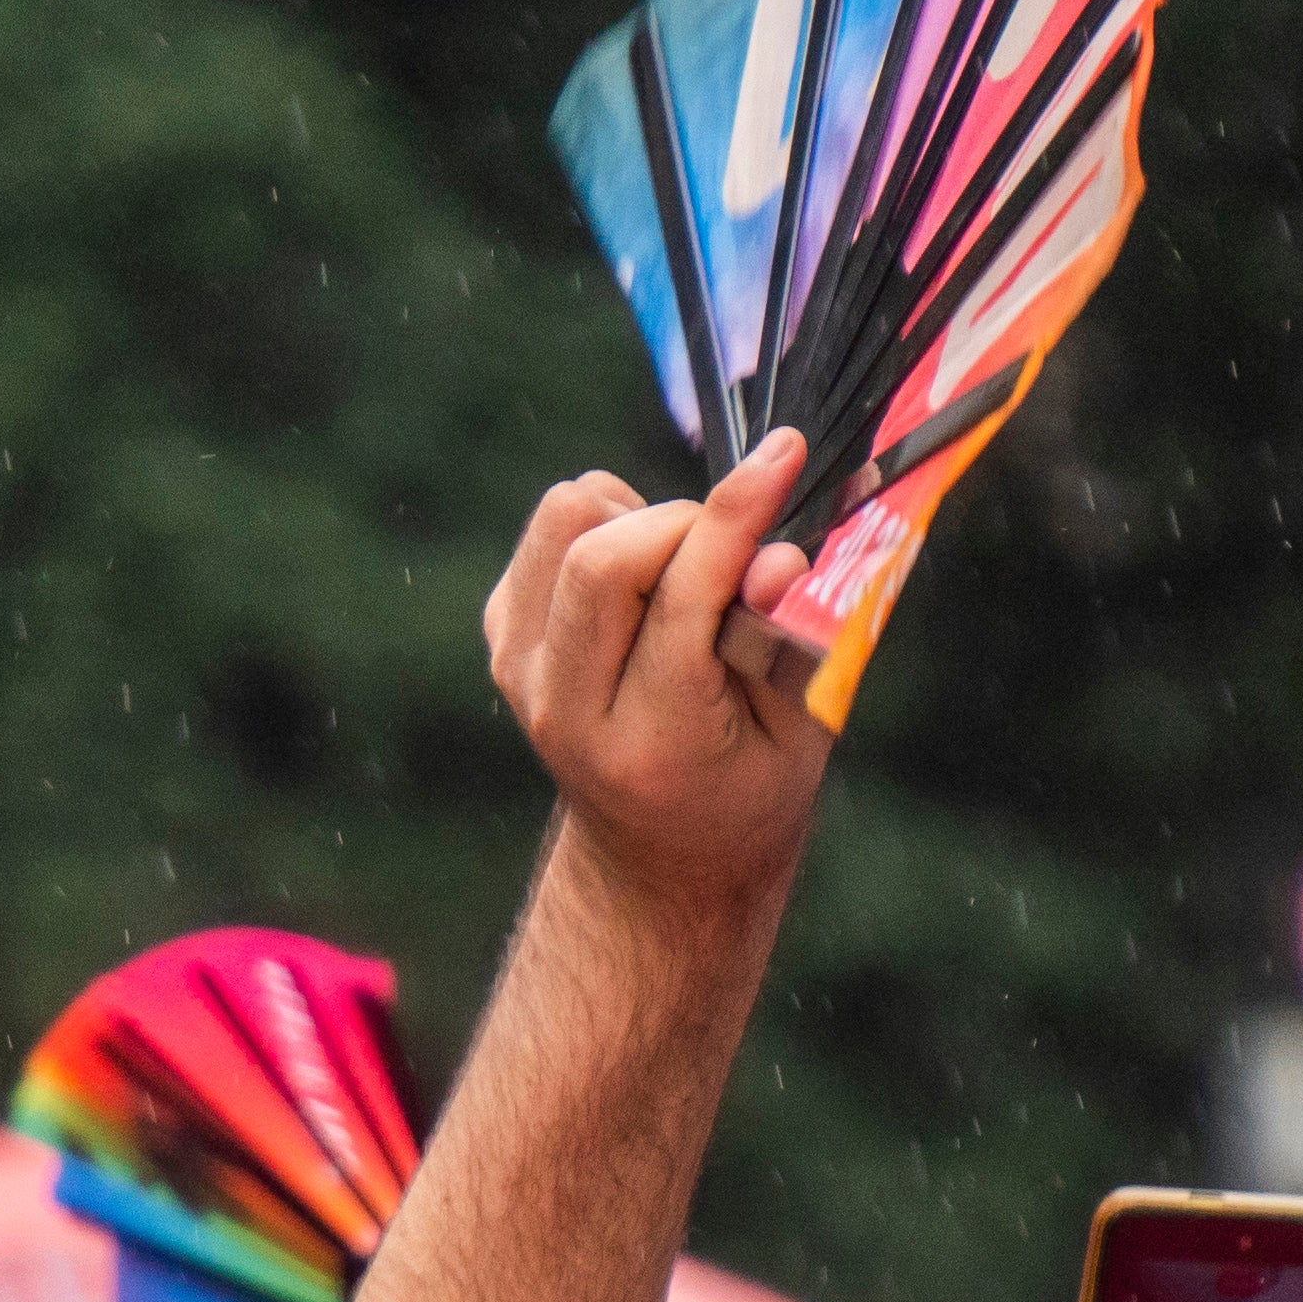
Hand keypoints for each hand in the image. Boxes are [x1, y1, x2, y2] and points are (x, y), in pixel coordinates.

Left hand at [476, 431, 835, 915]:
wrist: (659, 847)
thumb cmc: (747, 780)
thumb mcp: (798, 726)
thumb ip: (791, 639)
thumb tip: (775, 556)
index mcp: (649, 748)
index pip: (678, 602)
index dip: (734, 518)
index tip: (785, 454)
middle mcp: (563, 710)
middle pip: (600, 555)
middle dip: (685, 521)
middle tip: (735, 550)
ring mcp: (519, 670)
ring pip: (566, 520)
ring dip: (643, 518)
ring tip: (687, 572)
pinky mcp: (504, 632)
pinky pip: (553, 526)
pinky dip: (611, 523)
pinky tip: (646, 580)